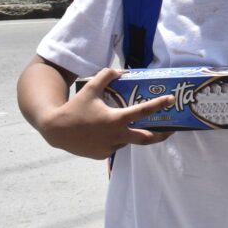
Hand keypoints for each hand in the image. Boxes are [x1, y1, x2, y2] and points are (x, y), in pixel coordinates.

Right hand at [39, 67, 174, 158]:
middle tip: (172, 130)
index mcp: (115, 119)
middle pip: (146, 139)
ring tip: (124, 125)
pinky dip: (115, 139)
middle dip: (162, 135)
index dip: (158, 105)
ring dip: (130, 133)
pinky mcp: (102, 155)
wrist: (56, 131)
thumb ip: (106, 76)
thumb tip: (121, 71)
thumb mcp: (90, 89)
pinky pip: (114, 146)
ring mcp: (109, 148)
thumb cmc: (74, 108)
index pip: (142, 111)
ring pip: (127, 140)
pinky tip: (104, 133)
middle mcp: (116, 136)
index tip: (171, 100)